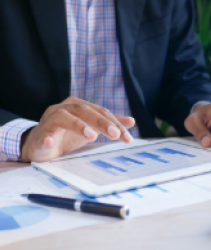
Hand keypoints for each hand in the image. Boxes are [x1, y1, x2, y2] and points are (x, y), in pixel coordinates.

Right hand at [20, 97, 135, 162]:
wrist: (41, 144)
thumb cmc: (67, 134)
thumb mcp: (91, 128)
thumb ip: (109, 123)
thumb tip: (131, 121)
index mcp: (78, 106)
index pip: (100, 112)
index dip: (115, 123)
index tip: (127, 138)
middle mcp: (64, 108)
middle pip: (84, 110)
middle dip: (101, 122)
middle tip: (115, 134)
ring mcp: (50, 120)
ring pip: (63, 117)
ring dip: (77, 125)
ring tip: (91, 135)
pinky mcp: (39, 135)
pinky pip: (42, 135)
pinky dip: (46, 138)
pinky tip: (50, 142)